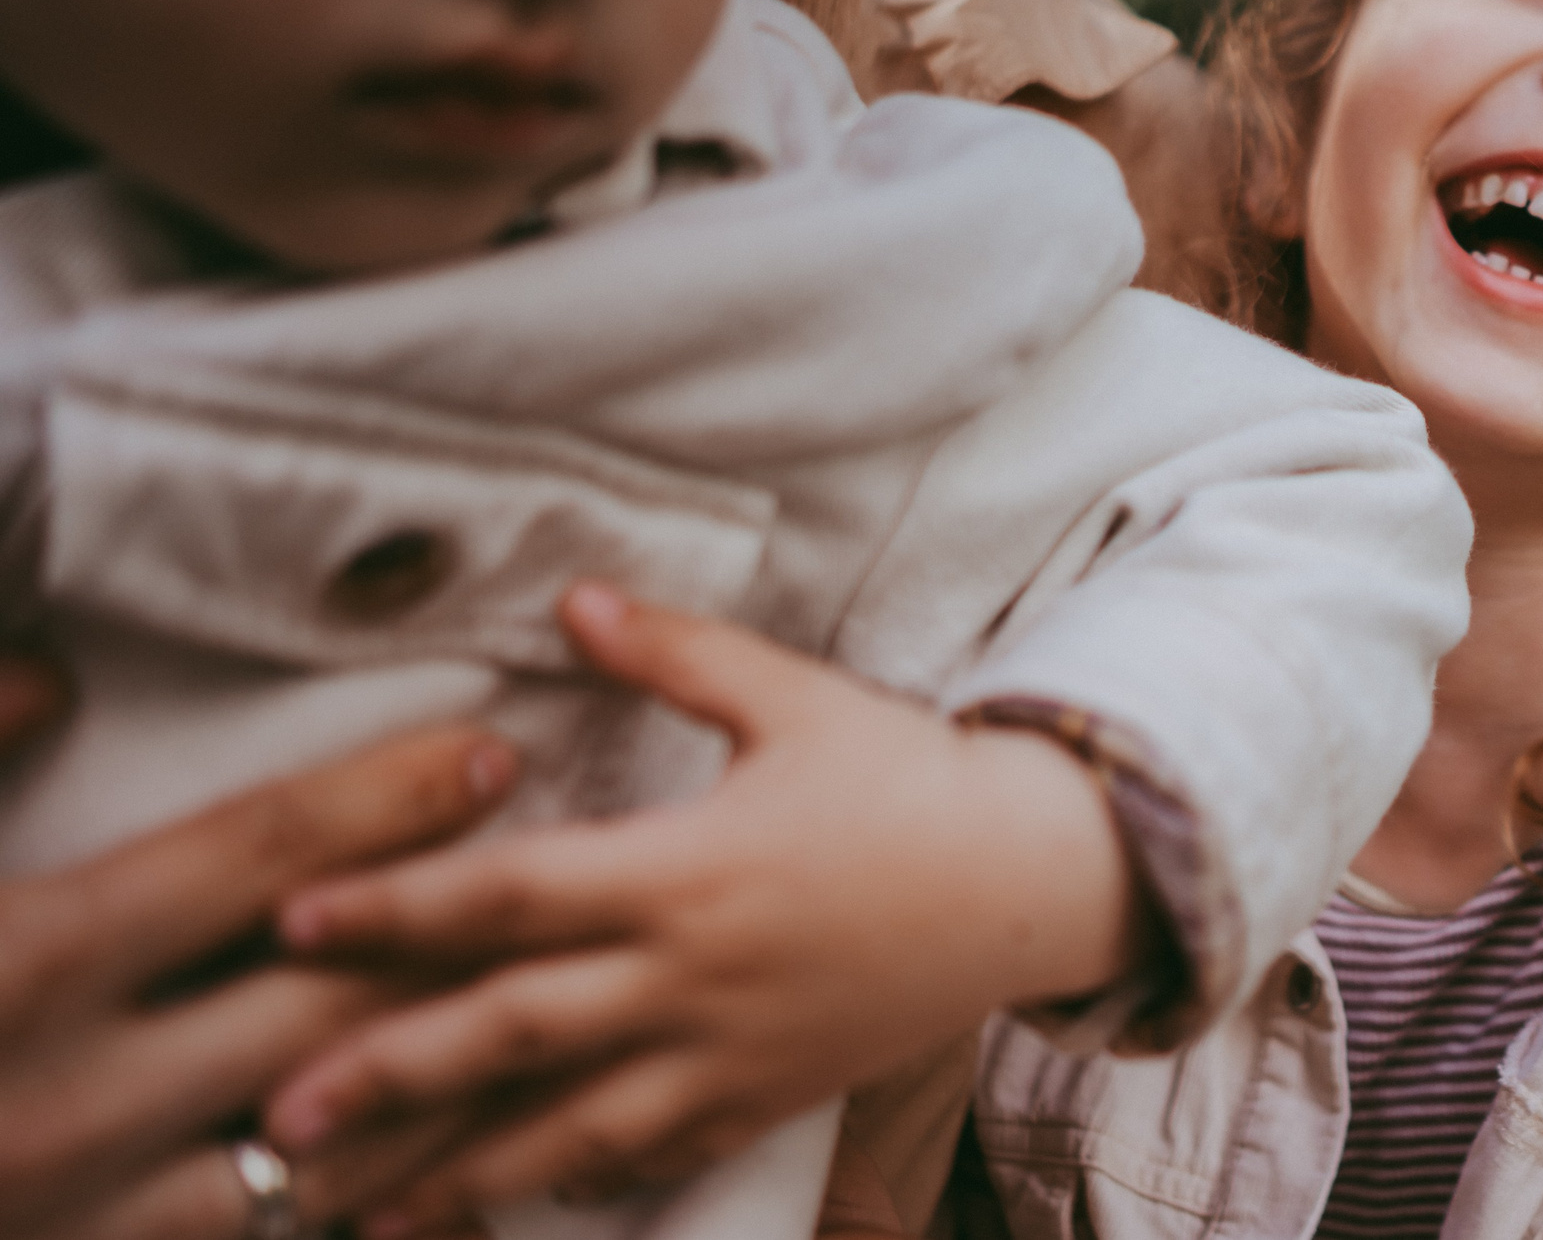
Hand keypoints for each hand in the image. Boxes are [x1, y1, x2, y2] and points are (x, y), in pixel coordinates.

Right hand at [0, 701, 515, 1239]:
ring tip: (557, 1023)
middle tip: (576, 880)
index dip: (387, 799)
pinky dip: (388, 1216)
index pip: (253, 857)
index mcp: (24, 967)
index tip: (489, 757)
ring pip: (341, 1146)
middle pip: (334, 998)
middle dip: (466, 934)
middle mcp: (75, 1101)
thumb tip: (50, 674)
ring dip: (451, 1085)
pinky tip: (470, 1192)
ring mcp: (95, 1218)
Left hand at [267, 583, 1139, 1237]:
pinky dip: (577, 1182)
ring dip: (458, 1169)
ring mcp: (731, 1053)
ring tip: (363, 1210)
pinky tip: (513, 1200)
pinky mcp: (769, 1097)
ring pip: (569, 1128)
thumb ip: (673, 650)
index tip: (295, 922)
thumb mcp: (794, 697)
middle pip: (511, 1034)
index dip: (396, 909)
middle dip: (387, 1075)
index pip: (511, 895)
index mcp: (688, 868)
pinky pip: (655, 1157)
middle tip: (277, 1114)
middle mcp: (694, 975)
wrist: (1032, 878)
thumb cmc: (909, 778)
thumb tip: (570, 597)